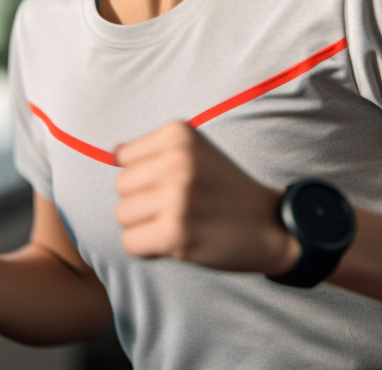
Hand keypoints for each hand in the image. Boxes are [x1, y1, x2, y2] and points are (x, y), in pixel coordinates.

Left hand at [113, 121, 298, 274]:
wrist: (268, 226)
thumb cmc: (225, 189)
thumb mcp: (196, 151)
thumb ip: (154, 149)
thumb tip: (112, 152)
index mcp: (179, 133)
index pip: (123, 157)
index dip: (145, 176)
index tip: (175, 184)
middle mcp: (177, 160)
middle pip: (120, 186)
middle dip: (143, 201)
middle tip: (179, 207)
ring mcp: (177, 197)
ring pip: (122, 215)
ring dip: (145, 225)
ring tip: (179, 223)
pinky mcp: (175, 233)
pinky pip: (130, 243)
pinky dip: (148, 249)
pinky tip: (176, 242)